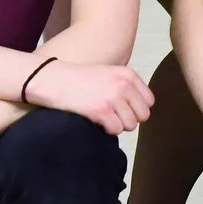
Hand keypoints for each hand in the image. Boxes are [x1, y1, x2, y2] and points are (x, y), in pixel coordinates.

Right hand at [26, 58, 154, 134]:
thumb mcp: (108, 73)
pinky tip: (96, 121)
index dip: (136, 109)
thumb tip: (141, 109)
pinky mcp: (101, 110)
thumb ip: (125, 86)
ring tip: (103, 118)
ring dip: (117, 126)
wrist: (53, 80)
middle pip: (142, 115)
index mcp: (128, 74)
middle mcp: (123, 84)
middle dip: (129, 119)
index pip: (149, 101)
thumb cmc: (79, 79)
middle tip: (113, 116)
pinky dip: (107, 130)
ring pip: (130, 125)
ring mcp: (113, 97)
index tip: (123, 109)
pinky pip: (116, 130)